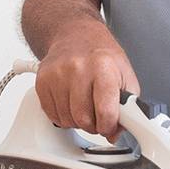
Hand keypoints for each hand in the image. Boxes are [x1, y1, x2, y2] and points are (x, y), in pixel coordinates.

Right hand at [34, 21, 139, 142]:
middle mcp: (78, 68)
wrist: (76, 35)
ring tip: (84, 104)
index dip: (109, 125)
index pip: (106, 111)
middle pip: (84, 119)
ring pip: (67, 119)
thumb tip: (115, 133)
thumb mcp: (125, 75)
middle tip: (97, 115)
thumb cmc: (101, 55)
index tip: (110, 124)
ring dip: (77, 120)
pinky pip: (52, 114)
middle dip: (93, 125)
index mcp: (103, 66)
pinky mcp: (42, 80)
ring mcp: (57, 74)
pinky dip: (62, 115)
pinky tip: (70, 101)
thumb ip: (127, 107)